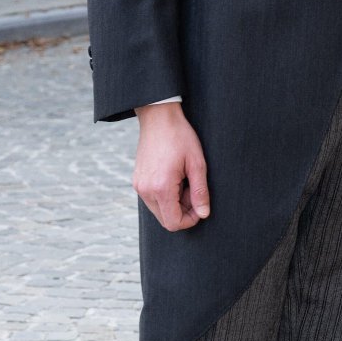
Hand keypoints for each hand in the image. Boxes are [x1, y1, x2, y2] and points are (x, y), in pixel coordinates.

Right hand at [132, 101, 210, 229]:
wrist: (158, 117)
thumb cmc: (180, 137)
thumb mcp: (197, 163)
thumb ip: (200, 192)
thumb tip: (204, 214)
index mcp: (161, 188)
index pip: (173, 223)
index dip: (190, 220)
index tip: (200, 205)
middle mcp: (146, 190)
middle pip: (166, 219)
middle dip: (183, 211)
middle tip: (192, 189)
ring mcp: (139, 186)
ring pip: (159, 210)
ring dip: (174, 203)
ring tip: (183, 181)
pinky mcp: (137, 180)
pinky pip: (152, 199)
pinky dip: (165, 195)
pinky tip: (174, 177)